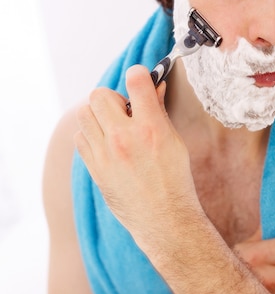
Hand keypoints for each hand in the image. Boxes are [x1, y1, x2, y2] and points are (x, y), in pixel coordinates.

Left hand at [75, 65, 200, 250]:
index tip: (139, 78)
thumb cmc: (175, 181)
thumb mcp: (174, 142)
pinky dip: (90, 135)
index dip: (138, 74)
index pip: (136, 81)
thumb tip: (154, 87)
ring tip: (112, 127)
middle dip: (111, 97)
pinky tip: (105, 143)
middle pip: (99, 95)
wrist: (163, 220)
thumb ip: (159, 112)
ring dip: (98, 114)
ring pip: (84, 113)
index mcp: (151, 128)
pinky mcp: (95, 168)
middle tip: (124, 111)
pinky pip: (80, 138)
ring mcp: (106, 154)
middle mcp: (124, 138)